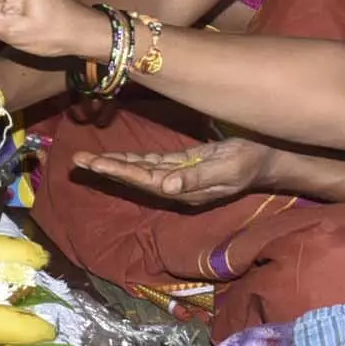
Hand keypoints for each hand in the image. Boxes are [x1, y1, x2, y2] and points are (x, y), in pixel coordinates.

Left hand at [73, 139, 278, 207]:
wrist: (267, 160)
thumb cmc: (249, 164)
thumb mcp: (226, 170)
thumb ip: (196, 178)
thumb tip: (166, 186)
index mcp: (183, 190)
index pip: (143, 181)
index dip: (118, 171)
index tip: (95, 164)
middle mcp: (175, 186)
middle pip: (134, 176)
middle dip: (106, 168)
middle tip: (77, 161)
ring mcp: (178, 175)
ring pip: (140, 169)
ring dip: (115, 163)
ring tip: (88, 158)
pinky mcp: (183, 164)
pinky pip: (153, 162)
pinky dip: (134, 157)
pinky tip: (118, 155)